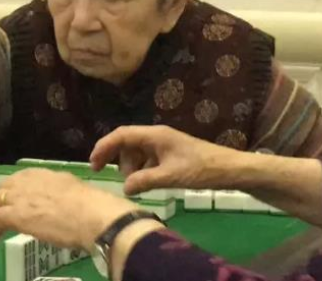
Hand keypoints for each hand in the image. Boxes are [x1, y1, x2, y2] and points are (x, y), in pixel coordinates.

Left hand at [0, 168, 138, 249]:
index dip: (16, 188)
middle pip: (6, 185)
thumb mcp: (76, 191)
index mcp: (48, 174)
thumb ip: (64, 194)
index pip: (24, 177)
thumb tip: (63, 203)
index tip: (16, 198)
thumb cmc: (92, 206)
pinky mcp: (15, 214)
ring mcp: (22, 196)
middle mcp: (31, 181)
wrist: (91, 215)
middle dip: (0, 197)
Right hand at [90, 125, 237, 194]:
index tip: (93, 164)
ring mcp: (163, 145)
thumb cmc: (200, 169)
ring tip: (135, 185)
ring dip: (131, 167)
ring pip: (137, 152)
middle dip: (117, 159)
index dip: (104, 147)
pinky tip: (146, 184)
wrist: (228, 169)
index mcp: (154, 135)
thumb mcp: (170, 176)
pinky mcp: (170, 154)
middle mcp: (156, 136)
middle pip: (127, 143)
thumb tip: (124, 187)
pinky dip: (142, 170)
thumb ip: (145, 181)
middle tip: (112, 178)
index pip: (121, 135)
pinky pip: (148, 159)